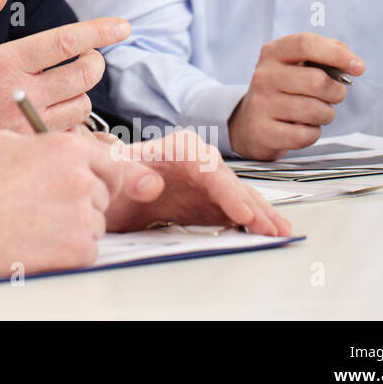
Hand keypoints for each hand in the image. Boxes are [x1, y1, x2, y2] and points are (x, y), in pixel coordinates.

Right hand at [0, 0, 128, 142]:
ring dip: (80, 94)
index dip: (99, 31)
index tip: (123, 26)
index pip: (65, 41)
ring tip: (63, 89)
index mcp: (4, 62)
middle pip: (84, 74)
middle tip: (84, 58)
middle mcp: (20, 93)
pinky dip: (70, 123)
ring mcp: (26, 124)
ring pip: (82, 106)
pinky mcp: (29, 148)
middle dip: (94, 61)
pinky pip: (68, 135)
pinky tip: (54, 114)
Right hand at [0, 128, 143, 276]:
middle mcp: (82, 178)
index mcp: (67, 148)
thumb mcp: (7, 142)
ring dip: (78, 225)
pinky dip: (72, 249)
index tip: (116, 183)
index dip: (112, 174)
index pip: (115, 160)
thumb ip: (44, 141)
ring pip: (98, 222)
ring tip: (41, 224)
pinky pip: (89, 248)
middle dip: (87, 200)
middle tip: (55, 206)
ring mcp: (83, 215)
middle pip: (105, 193)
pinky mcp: (79, 248)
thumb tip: (59, 145)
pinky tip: (43, 242)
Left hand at [102, 130, 291, 235]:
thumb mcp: (112, 168)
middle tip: (271, 231)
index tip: (242, 214)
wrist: (102, 188)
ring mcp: (205, 185)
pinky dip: (251, 223)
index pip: (208, 166)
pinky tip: (266, 235)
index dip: (228, 191)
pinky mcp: (207, 205)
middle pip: (230, 183)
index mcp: (177, 148)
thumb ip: (129, 172)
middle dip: (253, 207)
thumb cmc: (108, 172)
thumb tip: (153, 185)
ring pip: (239, 198)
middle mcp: (197, 163)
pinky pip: (234, 213)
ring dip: (260, 215)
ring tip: (280, 234)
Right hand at [228, 32, 364, 160]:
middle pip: (316, 81)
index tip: (358, 67)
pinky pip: (306, 135)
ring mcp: (261, 104)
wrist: (251, 122)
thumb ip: (325, 54)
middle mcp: (263, 76)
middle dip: (336, 92)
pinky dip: (313, 134)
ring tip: (315, 112)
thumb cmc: (285, 89)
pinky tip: (302, 127)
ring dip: (326, 114)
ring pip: (315, 111)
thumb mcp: (296, 65)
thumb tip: (352, 61)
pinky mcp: (264, 131)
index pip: (305, 44)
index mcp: (273, 53)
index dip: (336, 53)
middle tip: (333, 95)